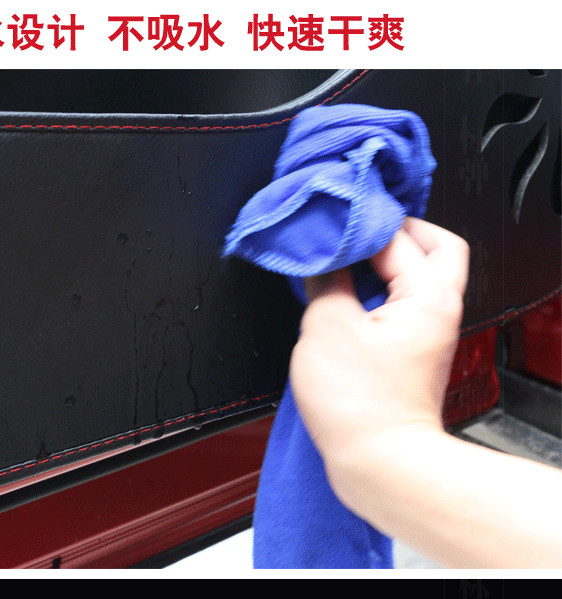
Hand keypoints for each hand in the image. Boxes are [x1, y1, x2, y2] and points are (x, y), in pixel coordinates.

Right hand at [290, 217, 469, 463]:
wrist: (379, 462)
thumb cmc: (361, 406)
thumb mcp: (326, 327)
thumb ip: (325, 280)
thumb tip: (321, 260)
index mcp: (427, 296)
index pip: (396, 236)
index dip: (357, 227)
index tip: (326, 228)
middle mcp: (438, 310)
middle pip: (434, 246)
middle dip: (394, 231)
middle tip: (354, 232)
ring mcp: (429, 332)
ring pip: (421, 274)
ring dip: (386, 262)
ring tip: (344, 263)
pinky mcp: (413, 352)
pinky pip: (403, 303)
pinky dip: (378, 290)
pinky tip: (344, 298)